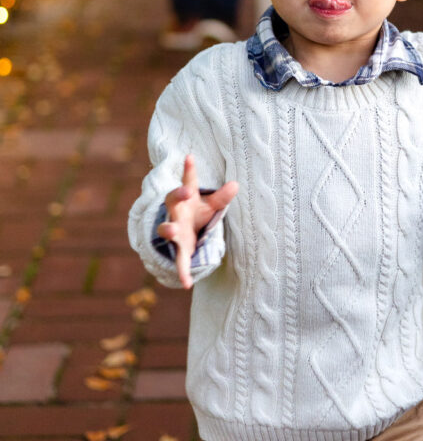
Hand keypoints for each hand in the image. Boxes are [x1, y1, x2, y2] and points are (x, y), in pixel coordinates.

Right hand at [158, 154, 238, 288]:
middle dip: (177, 195)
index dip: (189, 169)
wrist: (182, 235)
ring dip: (169, 229)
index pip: (188, 181)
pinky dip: (182, 271)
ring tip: (171, 231)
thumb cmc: (196, 214)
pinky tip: (188, 283)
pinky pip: (178, 260)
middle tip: (184, 191)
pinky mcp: (178, 249)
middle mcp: (177, 211)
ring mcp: (175, 230)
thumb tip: (237, 184)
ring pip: (167, 228)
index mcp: (186, 198)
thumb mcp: (210, 205)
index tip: (190, 156)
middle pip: (172, 200)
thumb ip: (222, 197)